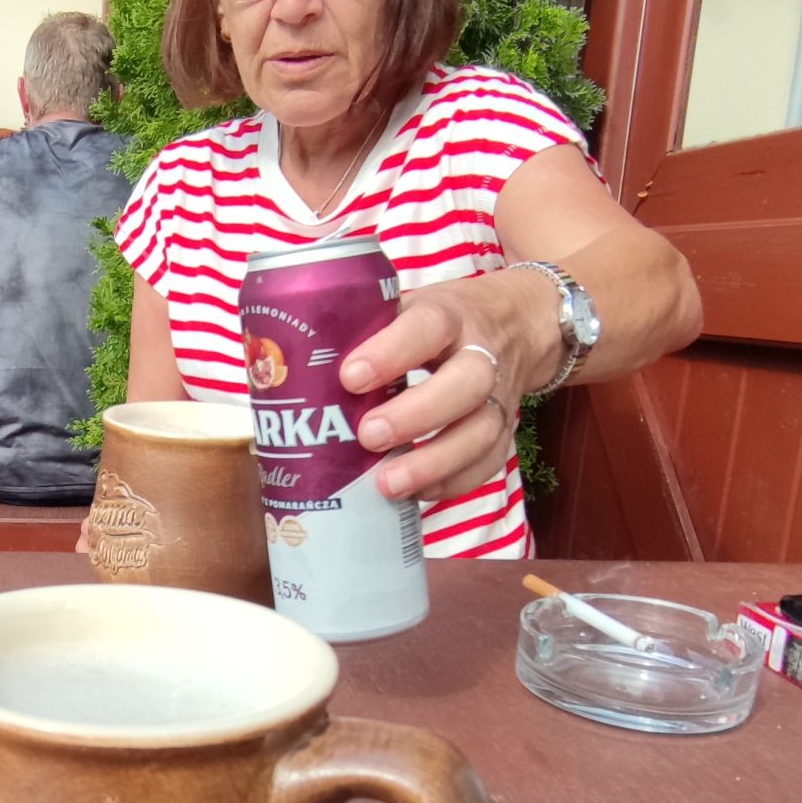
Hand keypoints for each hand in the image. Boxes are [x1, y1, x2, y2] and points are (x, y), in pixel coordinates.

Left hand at [340, 276, 552, 503]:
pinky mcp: (506, 430)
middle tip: (367, 436)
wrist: (516, 323)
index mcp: (449, 314)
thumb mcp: (406, 308)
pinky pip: (488, 464)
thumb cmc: (437, 323)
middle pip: (467, 383)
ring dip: (434, 463)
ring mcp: (499, 395)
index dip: (391, 352)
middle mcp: (482, 353)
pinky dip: (452, 484)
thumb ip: (363, 330)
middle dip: (416, 415)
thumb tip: (285, 363)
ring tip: (387, 484)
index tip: (350, 377)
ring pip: (482, 431)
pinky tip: (415, 494)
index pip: (427, 327)